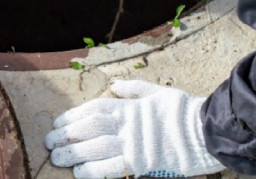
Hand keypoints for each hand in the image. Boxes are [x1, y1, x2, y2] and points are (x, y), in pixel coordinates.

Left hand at [44, 80, 224, 177]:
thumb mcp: (157, 92)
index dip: (73, 116)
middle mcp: (127, 124)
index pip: (94, 109)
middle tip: (49, 142)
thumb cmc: (184, 111)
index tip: (58, 122)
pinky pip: (111, 168)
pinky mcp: (141, 163)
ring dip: (73, 153)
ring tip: (56, 158)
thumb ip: (133, 88)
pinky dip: (93, 171)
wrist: (207, 131)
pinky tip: (79, 173)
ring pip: (95, 148)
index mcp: (130, 106)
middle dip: (67, 135)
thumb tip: (114, 85)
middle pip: (89, 128)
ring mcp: (133, 144)